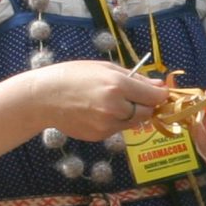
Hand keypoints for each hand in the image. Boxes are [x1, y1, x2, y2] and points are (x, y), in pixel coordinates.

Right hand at [28, 60, 169, 143]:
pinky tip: (98, 111)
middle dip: (145, 105)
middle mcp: (115, 108)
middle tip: (133, 96)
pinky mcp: (100, 136)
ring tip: (111, 102)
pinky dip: (116, 121)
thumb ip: (135, 78)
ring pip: (134, 123)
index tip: (157, 91)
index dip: (159, 94)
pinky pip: (118, 129)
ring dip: (131, 114)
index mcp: (118, 86)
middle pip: (147, 112)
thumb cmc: (73, 75)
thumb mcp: (105, 68)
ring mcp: (107, 125)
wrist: (44, 97)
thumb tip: (160, 86)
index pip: (154, 96)